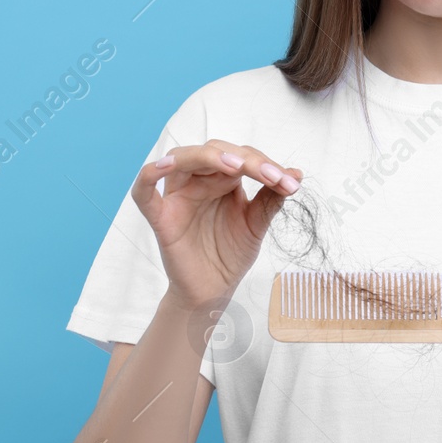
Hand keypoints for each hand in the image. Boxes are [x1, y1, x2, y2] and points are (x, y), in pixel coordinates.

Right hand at [130, 139, 302, 310]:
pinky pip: (144, 192)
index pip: (242, 157)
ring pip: (182, 159)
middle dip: (247, 159)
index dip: (266, 164)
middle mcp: (199, 181)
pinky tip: (165, 166)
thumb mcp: (256, 223)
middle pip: (215, 151)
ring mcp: (178, 196)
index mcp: (222, 180)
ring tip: (235, 165)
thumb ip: (270, 199)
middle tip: (272, 176)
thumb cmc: (230, 254)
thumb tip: (296, 173)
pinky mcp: (161, 217)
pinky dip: (149, 174)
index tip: (292, 182)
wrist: (213, 291)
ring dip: (209, 157)